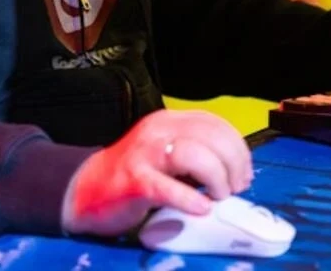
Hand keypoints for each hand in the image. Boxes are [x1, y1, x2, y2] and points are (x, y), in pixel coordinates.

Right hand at [60, 109, 252, 236]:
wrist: (86, 191)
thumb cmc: (132, 176)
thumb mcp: (165, 155)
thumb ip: (196, 156)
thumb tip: (236, 173)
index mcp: (168, 121)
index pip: (214, 123)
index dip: (238, 148)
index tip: (244, 172)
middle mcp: (157, 131)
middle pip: (211, 137)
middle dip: (233, 164)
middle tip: (235, 188)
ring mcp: (144, 154)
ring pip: (194, 155)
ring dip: (216, 178)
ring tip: (218, 196)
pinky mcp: (133, 180)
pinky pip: (167, 187)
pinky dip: (189, 199)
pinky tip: (201, 208)